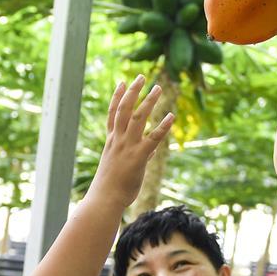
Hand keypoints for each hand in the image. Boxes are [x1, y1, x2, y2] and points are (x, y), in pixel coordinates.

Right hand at [88, 76, 173, 208]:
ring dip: (148, 101)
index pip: (113, 114)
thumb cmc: (111, 187)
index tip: (122, 82)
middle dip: (133, 91)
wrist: (105, 199)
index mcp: (112, 142)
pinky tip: (171, 116)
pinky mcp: (138, 157)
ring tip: (158, 88)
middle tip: (142, 76)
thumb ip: (138, 155)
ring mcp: (128, 147)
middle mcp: (118, 140)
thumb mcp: (121, 167)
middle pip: (124, 109)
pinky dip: (163, 126)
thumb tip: (152, 151)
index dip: (117, 97)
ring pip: (137, 118)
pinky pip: (153, 138)